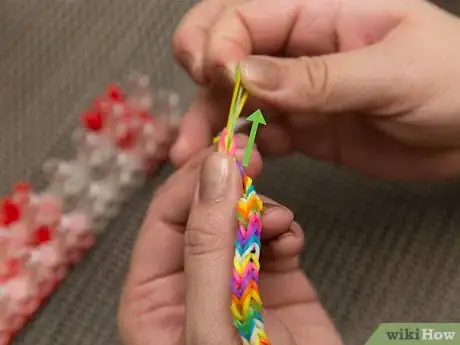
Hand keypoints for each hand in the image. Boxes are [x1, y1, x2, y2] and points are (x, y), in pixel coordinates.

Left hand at [118, 139, 341, 344]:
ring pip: (240, 218)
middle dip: (229, 183)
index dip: (195, 178)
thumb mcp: (212, 323)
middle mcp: (190, 283)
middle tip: (255, 156)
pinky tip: (293, 239)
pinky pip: (274, 236)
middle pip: (202, 210)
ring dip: (262, 209)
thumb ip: (208, 246)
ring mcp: (234, 280)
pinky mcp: (275, 282)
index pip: (166, 215)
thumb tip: (216, 171)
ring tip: (281, 222)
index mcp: (153, 295)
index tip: (229, 149)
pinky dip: (285, 228)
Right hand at [172, 0, 459, 179]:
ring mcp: (296, 90)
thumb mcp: (390, 72)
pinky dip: (242, 151)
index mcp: (317, 11)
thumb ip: (317, 77)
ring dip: (211, 125)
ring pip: (233, 98)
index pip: (240, 15)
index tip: (219, 79)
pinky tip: (236, 168)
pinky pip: (259, 135)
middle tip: (196, 111)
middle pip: (223, 50)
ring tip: (197, 156)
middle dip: (200, 78)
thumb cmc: (454, 82)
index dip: (218, 45)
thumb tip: (245, 77)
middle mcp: (297, 47)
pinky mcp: (302, 128)